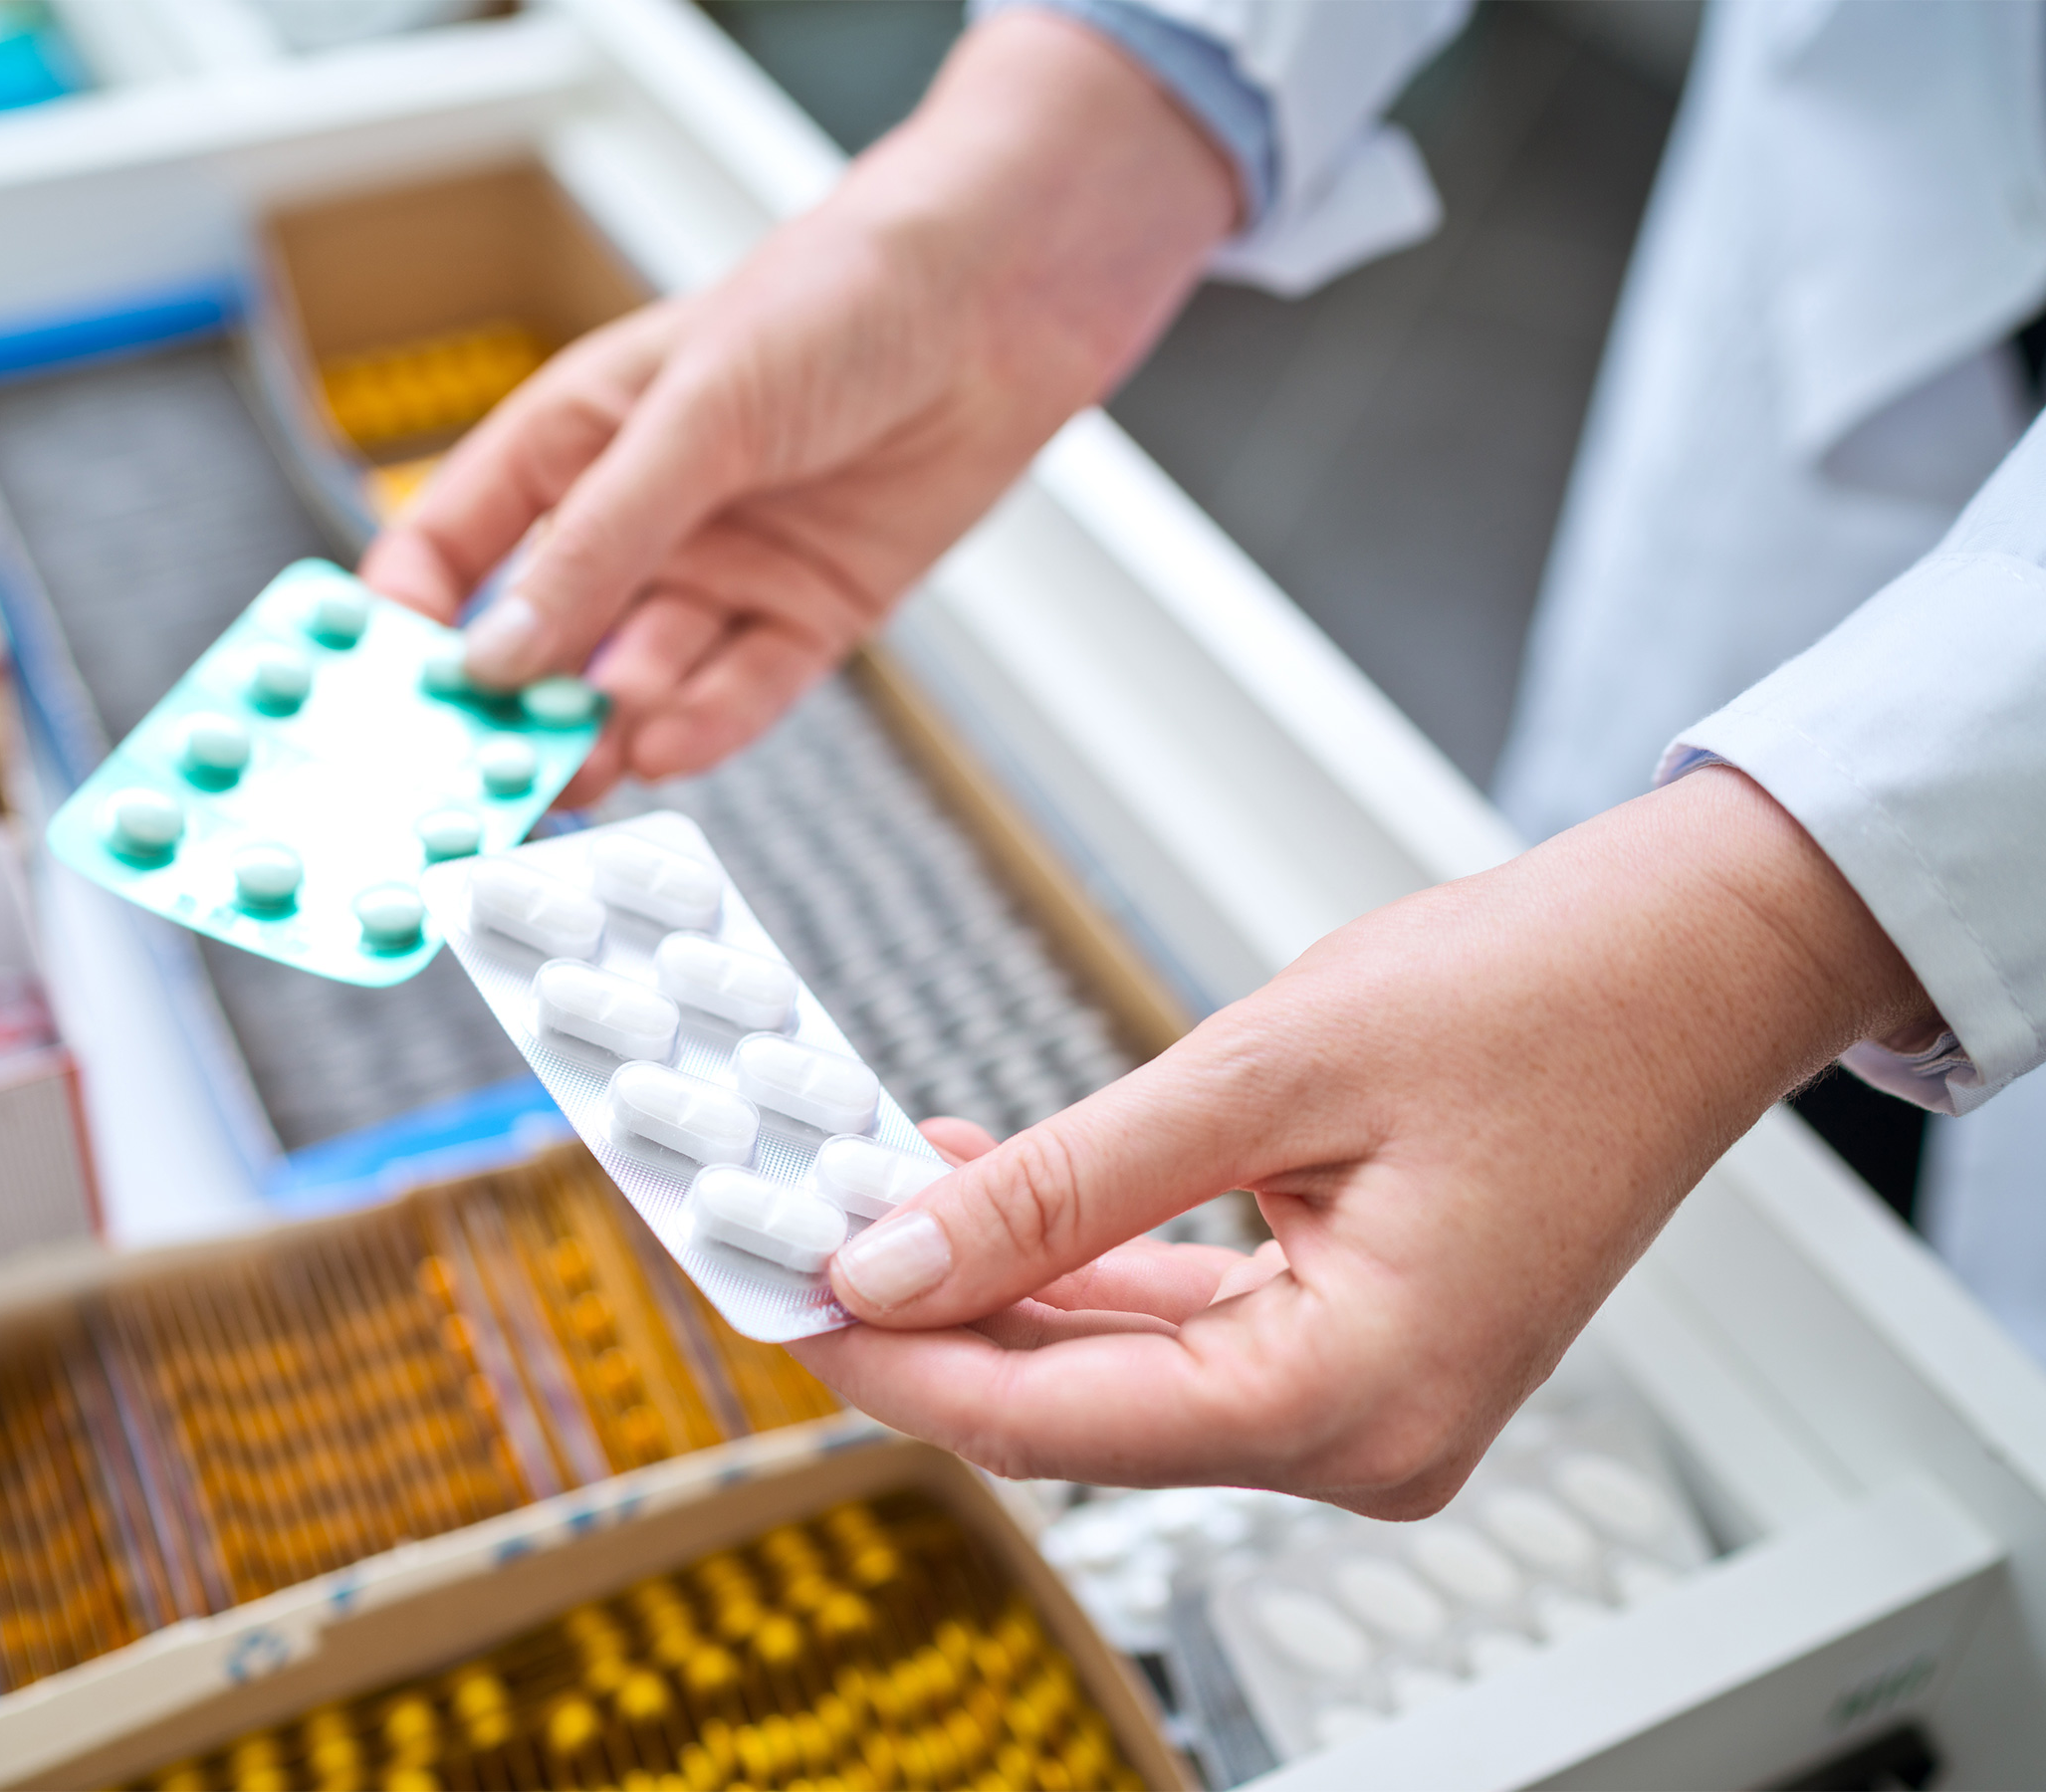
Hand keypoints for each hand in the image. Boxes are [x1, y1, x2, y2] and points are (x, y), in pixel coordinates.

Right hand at [359, 10, 1236, 805]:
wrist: (1001, 300)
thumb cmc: (835, 302)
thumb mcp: (693, 416)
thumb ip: (596, 542)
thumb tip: (493, 656)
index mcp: (574, 442)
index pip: (453, 545)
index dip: (412, 618)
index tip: (386, 692)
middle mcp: (639, 519)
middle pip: (543, 639)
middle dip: (508, 710)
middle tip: (475, 780)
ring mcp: (722, 572)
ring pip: (635, 682)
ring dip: (601, 733)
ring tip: (569, 777)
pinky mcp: (808, 616)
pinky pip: (741, 692)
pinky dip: (705, 727)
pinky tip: (667, 749)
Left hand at [792, 770, 1939, 1510]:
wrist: (1687, 959)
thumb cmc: (1535, 999)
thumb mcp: (1259, 1078)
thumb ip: (1063, 1188)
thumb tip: (901, 1258)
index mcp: (1357, 1402)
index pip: (1053, 1423)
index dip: (896, 1362)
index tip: (784, 1294)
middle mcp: (1365, 1437)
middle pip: (1075, 1411)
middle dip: (931, 1318)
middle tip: (805, 1229)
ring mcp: (1366, 1398)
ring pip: (1116, 1371)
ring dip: (995, 1282)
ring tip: (876, 1185)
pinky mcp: (1358, 1342)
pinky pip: (1179, 1326)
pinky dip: (1080, 1263)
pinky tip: (988, 1187)